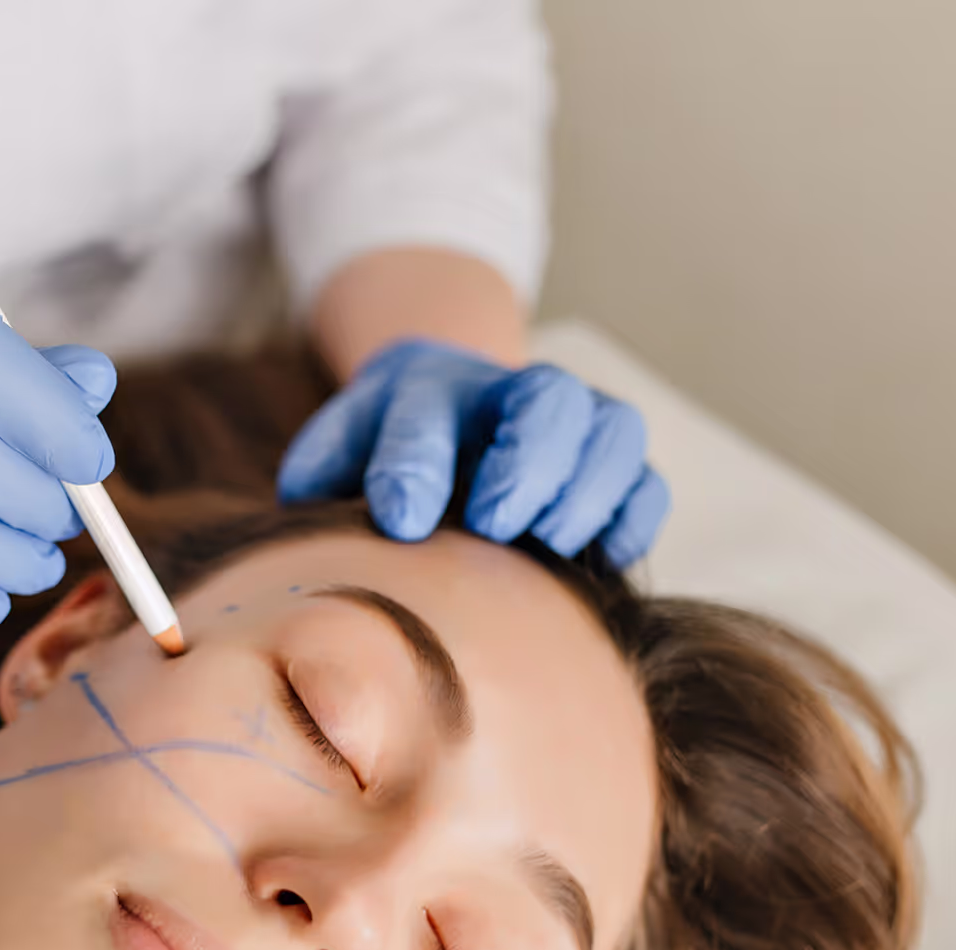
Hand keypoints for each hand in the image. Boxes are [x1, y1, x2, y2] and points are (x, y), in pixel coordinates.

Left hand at [276, 339, 669, 566]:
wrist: (451, 408)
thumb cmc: (386, 447)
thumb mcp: (339, 449)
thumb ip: (319, 476)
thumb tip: (307, 525)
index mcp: (429, 388)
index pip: (424, 412)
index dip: (415, 463)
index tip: (399, 519)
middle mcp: (512, 393)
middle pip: (547, 397)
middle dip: (525, 462)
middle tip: (492, 523)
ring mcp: (575, 423)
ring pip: (614, 430)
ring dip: (588, 489)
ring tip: (550, 542)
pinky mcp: (614, 466)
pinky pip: (648, 483)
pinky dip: (633, 519)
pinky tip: (602, 556)